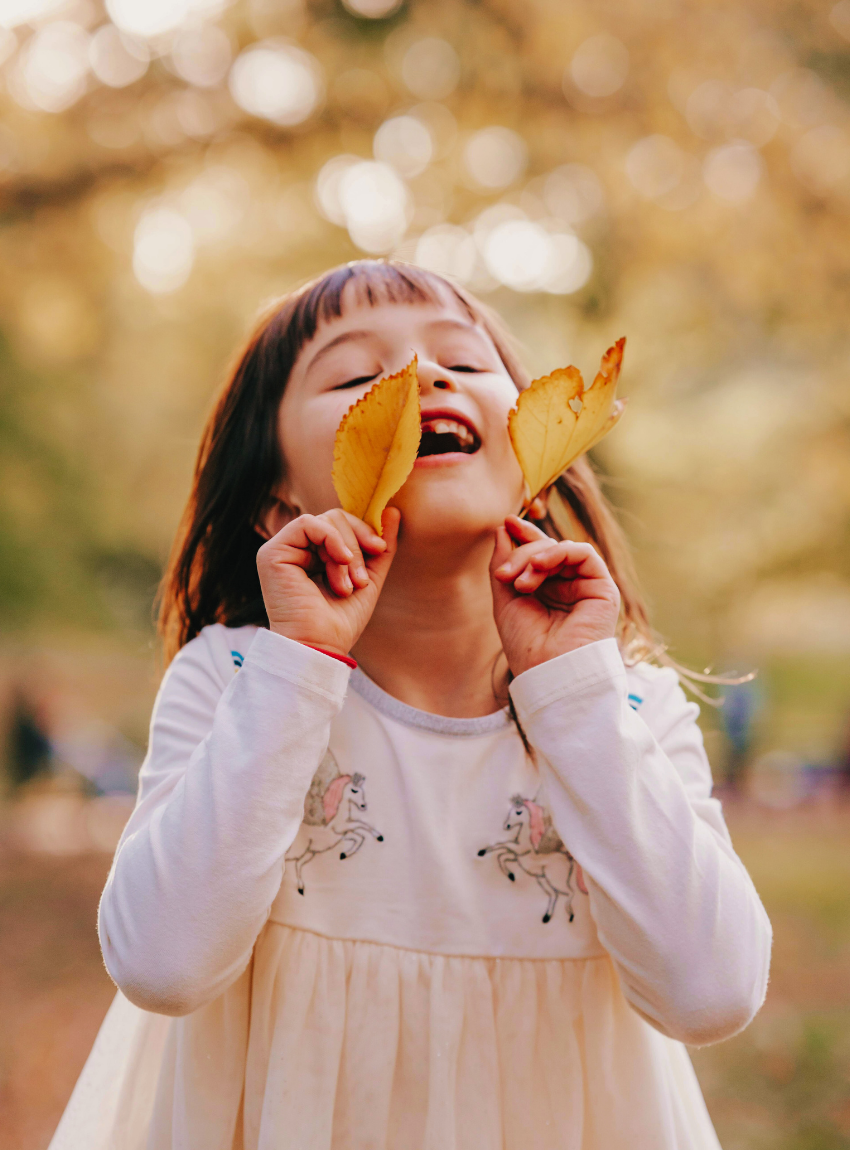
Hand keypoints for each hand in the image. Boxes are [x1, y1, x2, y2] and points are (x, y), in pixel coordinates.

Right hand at [257, 508, 399, 656]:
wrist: (321, 647)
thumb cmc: (341, 621)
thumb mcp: (369, 577)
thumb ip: (380, 546)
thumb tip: (393, 510)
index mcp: (314, 554)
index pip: (341, 523)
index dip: (364, 531)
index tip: (380, 550)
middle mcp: (296, 549)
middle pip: (335, 518)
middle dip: (356, 546)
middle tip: (361, 581)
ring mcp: (283, 550)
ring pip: (326, 520)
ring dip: (346, 553)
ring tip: (347, 585)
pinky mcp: (272, 552)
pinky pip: (308, 523)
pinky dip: (331, 539)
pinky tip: (339, 562)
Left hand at [490, 515, 619, 676]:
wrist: (548, 673)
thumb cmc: (526, 645)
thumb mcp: (505, 599)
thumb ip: (504, 563)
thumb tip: (502, 529)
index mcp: (548, 591)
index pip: (539, 554)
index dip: (524, 536)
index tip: (506, 523)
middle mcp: (569, 587)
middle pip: (547, 550)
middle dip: (522, 553)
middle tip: (503, 574)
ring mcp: (586, 587)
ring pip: (562, 549)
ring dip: (535, 557)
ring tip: (520, 582)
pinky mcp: (603, 589)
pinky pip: (584, 553)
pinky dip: (559, 552)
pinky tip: (540, 566)